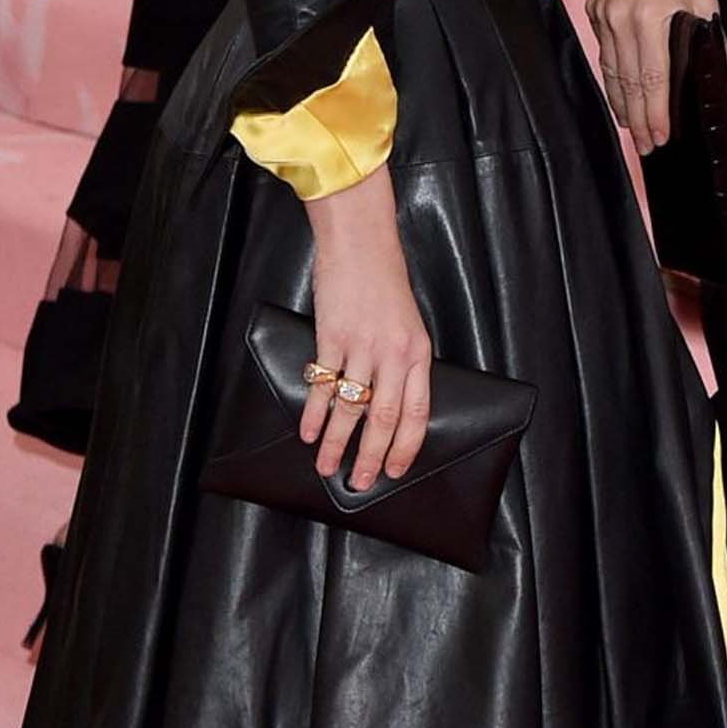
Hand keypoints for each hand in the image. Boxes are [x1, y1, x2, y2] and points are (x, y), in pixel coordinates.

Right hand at [301, 167, 431, 493]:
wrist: (361, 244)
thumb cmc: (385, 284)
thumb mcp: (408, 325)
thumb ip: (402, 364)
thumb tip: (389, 406)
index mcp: (418, 354)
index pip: (417, 413)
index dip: (405, 447)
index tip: (395, 471)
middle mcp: (394, 354)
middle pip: (384, 418)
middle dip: (370, 456)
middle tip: (359, 483)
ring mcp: (363, 347)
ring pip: (351, 408)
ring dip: (336, 442)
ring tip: (325, 466)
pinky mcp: (333, 336)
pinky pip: (323, 384)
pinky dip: (314, 412)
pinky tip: (307, 431)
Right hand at [587, 0, 716, 156]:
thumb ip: (713, 41)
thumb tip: (720, 77)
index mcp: (648, 18)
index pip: (651, 80)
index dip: (655, 114)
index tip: (661, 137)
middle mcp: (620, 20)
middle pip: (627, 84)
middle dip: (638, 120)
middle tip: (646, 147)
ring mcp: (602, 15)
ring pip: (609, 72)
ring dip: (621, 104)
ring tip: (633, 129)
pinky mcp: (594, 10)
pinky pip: (603, 53)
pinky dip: (612, 77)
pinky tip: (620, 94)